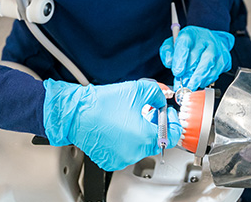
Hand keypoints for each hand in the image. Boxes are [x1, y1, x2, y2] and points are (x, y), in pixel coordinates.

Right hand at [42, 79, 181, 170]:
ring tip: (129, 118)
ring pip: (141, 147)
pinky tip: (118, 128)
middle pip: (157, 140)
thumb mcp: (138, 89)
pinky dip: (126, 141)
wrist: (76, 113)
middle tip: (147, 112)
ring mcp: (122, 158)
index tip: (169, 114)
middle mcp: (135, 152)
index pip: (174, 136)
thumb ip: (158, 93)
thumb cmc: (101, 103)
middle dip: (156, 125)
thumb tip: (163, 97)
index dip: (174, 122)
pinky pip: (126, 152)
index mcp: (145, 136)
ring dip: (140, 133)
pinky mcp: (110, 161)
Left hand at [159, 25, 233, 89]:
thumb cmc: (190, 44)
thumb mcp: (173, 43)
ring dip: (199, 79)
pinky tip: (200, 82)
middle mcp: (206, 39)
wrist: (209, 40)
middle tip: (183, 85)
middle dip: (189, 74)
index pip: (185, 44)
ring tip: (191, 87)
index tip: (177, 72)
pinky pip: (216, 72)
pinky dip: (207, 80)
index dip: (180, 60)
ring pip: (209, 65)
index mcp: (191, 33)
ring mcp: (217, 49)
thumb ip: (167, 52)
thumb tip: (169, 62)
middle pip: (198, 57)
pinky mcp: (224, 59)